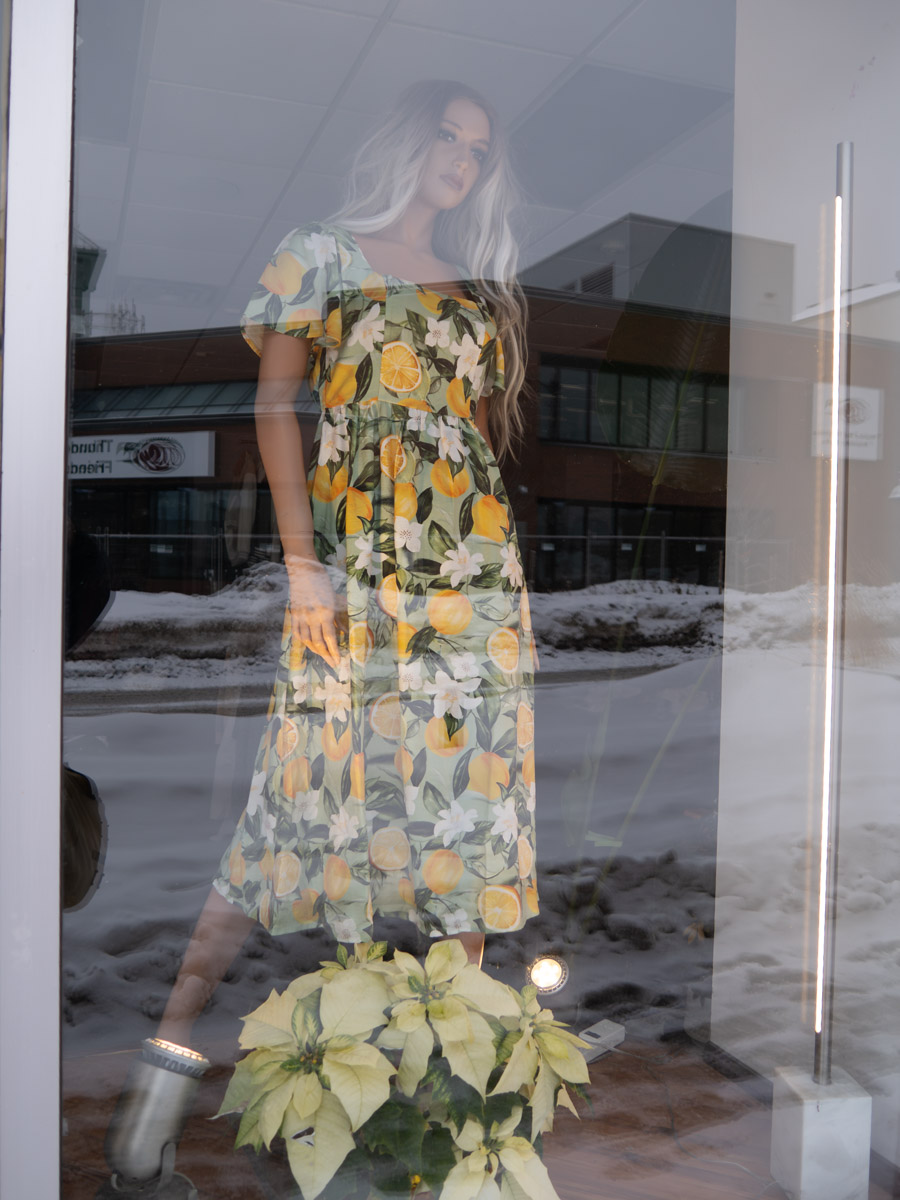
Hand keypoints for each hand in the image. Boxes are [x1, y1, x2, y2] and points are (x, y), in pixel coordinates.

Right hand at [284, 554, 345, 668]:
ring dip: (315, 651)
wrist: (303, 569)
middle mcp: (312, 616)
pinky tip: (308, 645)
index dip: (334, 651)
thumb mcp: (335, 598)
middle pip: (318, 643)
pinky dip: (303, 641)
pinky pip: (297, 632)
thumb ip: (338, 616)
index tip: (338, 661)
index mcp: (325, 612)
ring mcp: (301, 616)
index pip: (330, 638)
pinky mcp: (294, 613)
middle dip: (326, 656)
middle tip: (332, 664)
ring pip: (306, 640)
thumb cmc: (322, 581)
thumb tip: (343, 632)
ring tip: (323, 656)